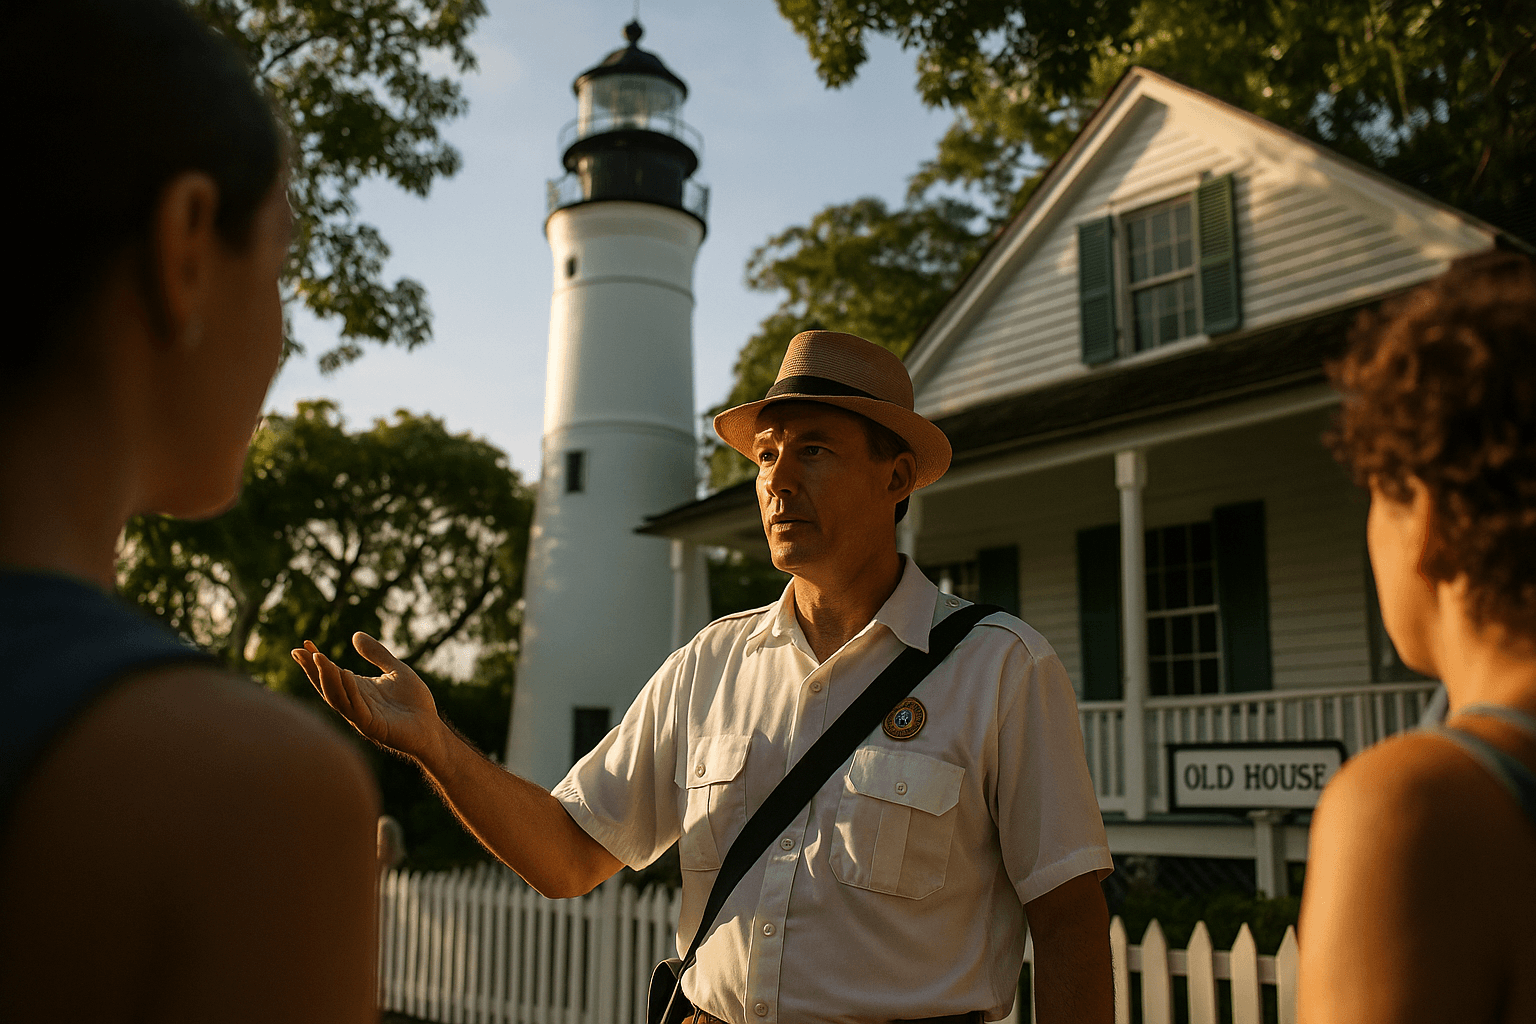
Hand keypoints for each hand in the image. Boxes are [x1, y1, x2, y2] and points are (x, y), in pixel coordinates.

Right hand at [292, 633, 444, 764]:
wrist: (431, 726)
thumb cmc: (413, 702)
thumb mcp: (395, 669)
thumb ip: (377, 654)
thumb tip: (355, 635)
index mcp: (357, 690)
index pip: (330, 674)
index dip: (316, 661)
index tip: (304, 643)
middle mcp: (354, 703)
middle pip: (326, 686)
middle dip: (311, 670)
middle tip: (299, 651)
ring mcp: (361, 716)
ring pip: (337, 698)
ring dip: (326, 678)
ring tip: (318, 658)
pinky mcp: (373, 727)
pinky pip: (356, 709)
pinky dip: (350, 691)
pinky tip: (345, 674)